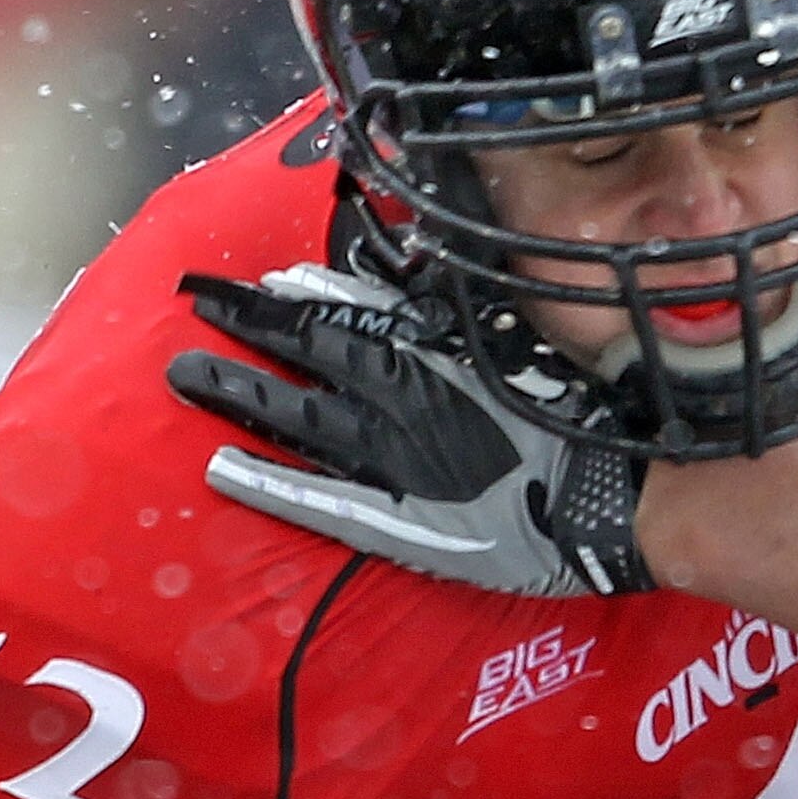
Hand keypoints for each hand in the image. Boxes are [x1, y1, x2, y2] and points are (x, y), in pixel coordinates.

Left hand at [165, 264, 651, 597]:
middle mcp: (400, 399)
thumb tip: (435, 279)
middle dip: (248, 327)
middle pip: (306, 354)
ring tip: (184, 373)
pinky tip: (218, 469)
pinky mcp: (394, 519)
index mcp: (434, 358)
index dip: (300, 298)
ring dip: (238, 392)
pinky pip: (314, 497)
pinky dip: (266, 481)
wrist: (613, 497)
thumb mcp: (528, 352)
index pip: (349, 316)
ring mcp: (390, 458)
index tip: (260, 281)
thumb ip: (473, 326)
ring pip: (295, 416)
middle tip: (196, 303)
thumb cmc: (585, 423)